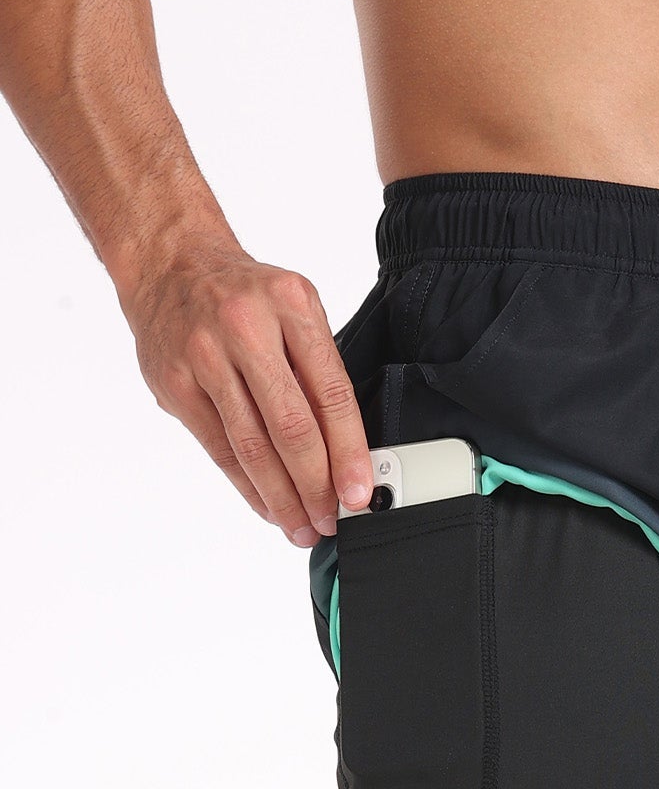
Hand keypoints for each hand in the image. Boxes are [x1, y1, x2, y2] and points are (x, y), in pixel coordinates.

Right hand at [123, 240, 372, 542]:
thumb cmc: (244, 294)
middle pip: (290, 427)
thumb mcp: (294, 309)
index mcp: (291, 306)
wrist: (170, 262)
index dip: (348, 452)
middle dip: (315, 486)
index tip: (359, 492)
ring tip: (302, 526)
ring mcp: (204, 356)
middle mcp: (246, 327)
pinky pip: (219, 449)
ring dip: (281, 497)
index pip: (330, 394)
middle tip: (330, 520)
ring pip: (252, 446)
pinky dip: (247, 486)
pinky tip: (267, 507)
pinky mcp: (174, 383)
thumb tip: (349, 452)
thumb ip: (318, 370)